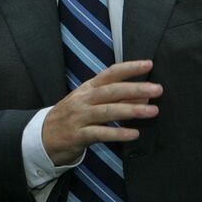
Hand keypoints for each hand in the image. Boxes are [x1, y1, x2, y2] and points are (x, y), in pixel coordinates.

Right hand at [42, 60, 161, 165]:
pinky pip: (100, 133)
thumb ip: (116, 99)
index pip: (109, 74)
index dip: (129, 68)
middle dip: (135, 88)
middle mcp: (83, 100)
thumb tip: (144, 96)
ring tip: (152, 111)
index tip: (148, 64)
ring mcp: (79, 117)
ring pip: (107, 111)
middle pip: (110, 91)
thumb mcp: (91, 103)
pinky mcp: (77, 135)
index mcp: (87, 88)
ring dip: (131, 110)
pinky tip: (133, 134)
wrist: (43, 137)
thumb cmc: (72, 117)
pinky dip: (117, 133)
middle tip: (157, 89)